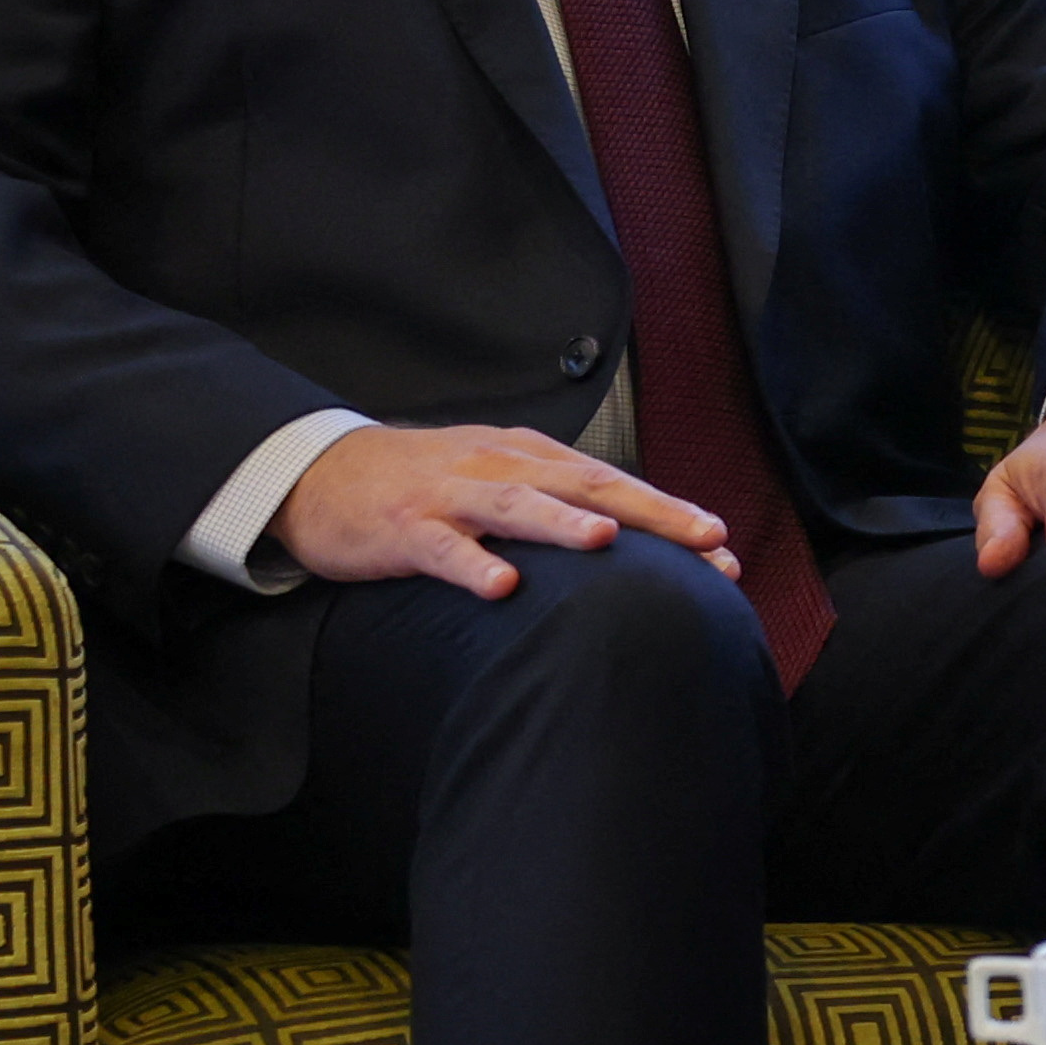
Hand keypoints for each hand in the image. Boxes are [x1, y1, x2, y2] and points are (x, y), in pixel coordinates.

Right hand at [273, 423, 735, 598]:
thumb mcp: (499, 481)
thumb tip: (628, 542)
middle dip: (649, 513)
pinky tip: (501, 586)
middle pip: (586, 486)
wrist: (323, 471)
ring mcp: (452, 496)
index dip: (669, 513)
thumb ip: (555, 505)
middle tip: (705, 539)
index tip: (723, 548)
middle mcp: (501, 468)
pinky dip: (472, 564)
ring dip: (562, 523)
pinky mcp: (405, 527)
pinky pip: (442, 548)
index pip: (612, 485)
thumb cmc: (426, 484)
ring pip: (516, 505)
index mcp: (531, 458)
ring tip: (608, 542)